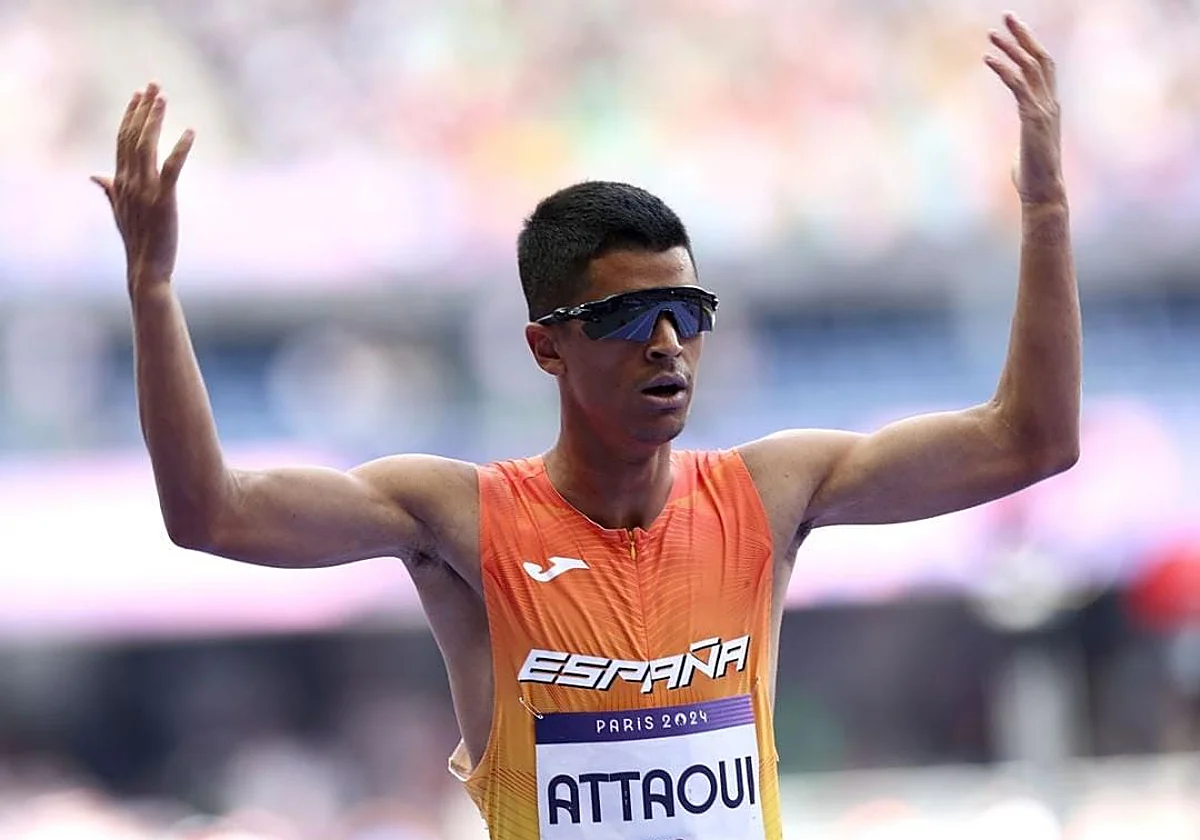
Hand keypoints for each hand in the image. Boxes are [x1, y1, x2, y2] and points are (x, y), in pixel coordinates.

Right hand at [92, 83, 194, 293]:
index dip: (130, 115)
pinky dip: (180, 149)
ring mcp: (145, 190)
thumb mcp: (120, 211)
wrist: (146, 267)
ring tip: (163, 97)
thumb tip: (95, 175)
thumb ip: (109, 189)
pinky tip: (190, 132)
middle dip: (143, 109)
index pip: (123, 140)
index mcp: (120, 181)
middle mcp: (129, 181)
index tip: (138, 94)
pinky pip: (172, 169)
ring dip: (155, 120)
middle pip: (133, 136)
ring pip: (147, 147)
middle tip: (153, 84)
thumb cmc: (136, 240)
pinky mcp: (164, 201)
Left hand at [985, 14, 1064, 206]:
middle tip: (1007, 17)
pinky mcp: (1032, 119)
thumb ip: (1025, 140)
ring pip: (1029, 68)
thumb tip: (1018, 150)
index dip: (1030, 47)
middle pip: (1040, 59)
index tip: (1014, 32)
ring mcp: (1043, 110)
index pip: (1043, 68)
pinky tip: (988, 59)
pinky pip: (1017, 86)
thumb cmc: (1033, 177)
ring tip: (992, 34)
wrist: (1044, 192)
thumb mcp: (1028, 149)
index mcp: (1050, 107)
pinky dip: (1003, 69)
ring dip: (1011, 48)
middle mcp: (1050, 103)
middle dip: (1023, 36)